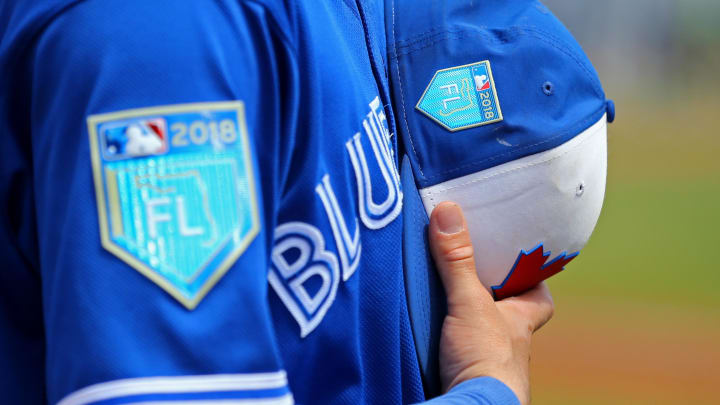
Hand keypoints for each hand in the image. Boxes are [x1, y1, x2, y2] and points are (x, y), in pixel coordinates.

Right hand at [428, 202, 554, 403]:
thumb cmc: (486, 360)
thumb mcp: (469, 302)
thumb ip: (457, 260)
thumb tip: (448, 210)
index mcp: (520, 320)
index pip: (539, 297)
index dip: (532, 277)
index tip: (518, 258)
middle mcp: (508, 339)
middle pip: (505, 308)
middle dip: (489, 291)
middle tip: (468, 266)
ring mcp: (485, 356)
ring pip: (479, 327)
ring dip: (463, 312)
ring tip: (438, 287)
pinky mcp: (462, 370)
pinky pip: (455, 344)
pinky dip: (444, 334)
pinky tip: (426, 324)